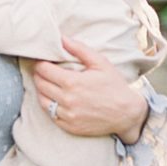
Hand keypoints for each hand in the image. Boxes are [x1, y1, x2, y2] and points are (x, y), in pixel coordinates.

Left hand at [33, 36, 147, 142]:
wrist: (127, 114)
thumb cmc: (114, 86)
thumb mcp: (100, 63)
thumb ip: (79, 49)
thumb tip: (61, 38)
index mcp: (73, 82)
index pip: (43, 70)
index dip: (40, 63)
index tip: (42, 60)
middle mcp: (67, 100)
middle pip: (40, 84)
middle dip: (39, 75)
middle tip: (43, 70)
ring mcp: (67, 115)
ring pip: (42, 100)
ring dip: (41, 90)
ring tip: (47, 83)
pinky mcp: (69, 126)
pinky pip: (50, 114)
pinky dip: (49, 105)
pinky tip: (54, 98)